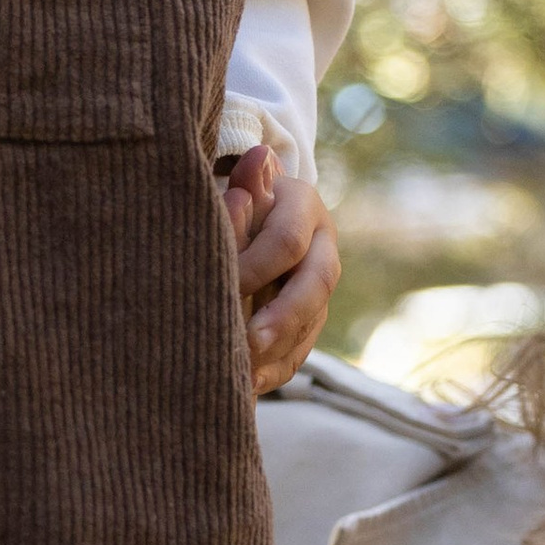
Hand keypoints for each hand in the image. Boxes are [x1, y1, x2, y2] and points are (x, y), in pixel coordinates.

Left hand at [220, 143, 340, 395]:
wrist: (253, 212)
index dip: (254, 265)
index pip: (286, 241)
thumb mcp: (237, 190)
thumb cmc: (234, 199)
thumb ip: (245, 184)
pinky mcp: (312, 319)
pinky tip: (247, 387)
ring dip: (278, 352)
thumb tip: (257, 158)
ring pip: (311, 324)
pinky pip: (301, 350)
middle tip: (248, 345)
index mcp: (306, 208)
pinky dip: (274, 370)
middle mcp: (323, 247)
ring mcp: (320, 287)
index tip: (221, 286)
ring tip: (244, 376)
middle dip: (280, 318)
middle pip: (314, 287)